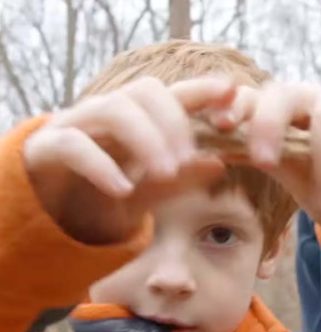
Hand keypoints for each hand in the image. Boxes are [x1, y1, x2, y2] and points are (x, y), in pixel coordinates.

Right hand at [23, 77, 232, 244]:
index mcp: (138, 120)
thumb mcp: (150, 190)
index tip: (233, 92)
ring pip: (113, 109)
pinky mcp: (49, 147)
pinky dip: (102, 165)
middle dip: (173, 123)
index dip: (202, 90)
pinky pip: (75, 145)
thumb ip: (180, 179)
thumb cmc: (106, 194)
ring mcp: (78, 125)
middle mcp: (109, 113)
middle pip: (145, 93)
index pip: (173, 95)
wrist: (51, 214)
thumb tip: (220, 164)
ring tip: (165, 172)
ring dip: (145, 139)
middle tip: (187, 160)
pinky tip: (123, 189)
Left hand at [225, 79, 320, 253]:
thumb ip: (266, 158)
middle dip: (269, 125)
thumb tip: (214, 149)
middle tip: (265, 162)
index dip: (236, 106)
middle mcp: (315, 97)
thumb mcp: (295, 180)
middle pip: (284, 93)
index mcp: (286, 114)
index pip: (254, 97)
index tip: (221, 126)